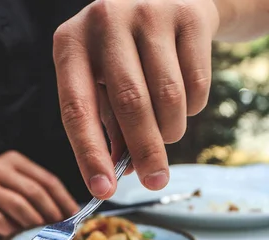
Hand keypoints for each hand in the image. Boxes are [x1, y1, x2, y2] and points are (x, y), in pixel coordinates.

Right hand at [0, 151, 78, 236]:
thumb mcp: (13, 190)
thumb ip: (36, 197)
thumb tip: (69, 218)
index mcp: (12, 161)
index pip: (47, 180)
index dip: (65, 201)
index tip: (75, 219)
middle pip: (35, 193)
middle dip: (52, 216)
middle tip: (62, 233)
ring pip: (19, 206)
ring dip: (35, 226)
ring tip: (44, 238)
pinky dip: (13, 232)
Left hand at [53, 0, 219, 196]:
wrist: (167, 0)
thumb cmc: (124, 58)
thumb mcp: (102, 85)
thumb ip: (109, 129)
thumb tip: (121, 174)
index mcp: (71, 45)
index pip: (77, 110)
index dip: (90, 155)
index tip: (103, 191)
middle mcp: (105, 21)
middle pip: (130, 104)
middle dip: (145, 153)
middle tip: (155, 182)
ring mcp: (149, 11)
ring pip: (168, 97)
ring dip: (170, 131)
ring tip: (166, 130)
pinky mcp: (189, 14)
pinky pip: (196, 84)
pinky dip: (192, 108)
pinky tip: (182, 98)